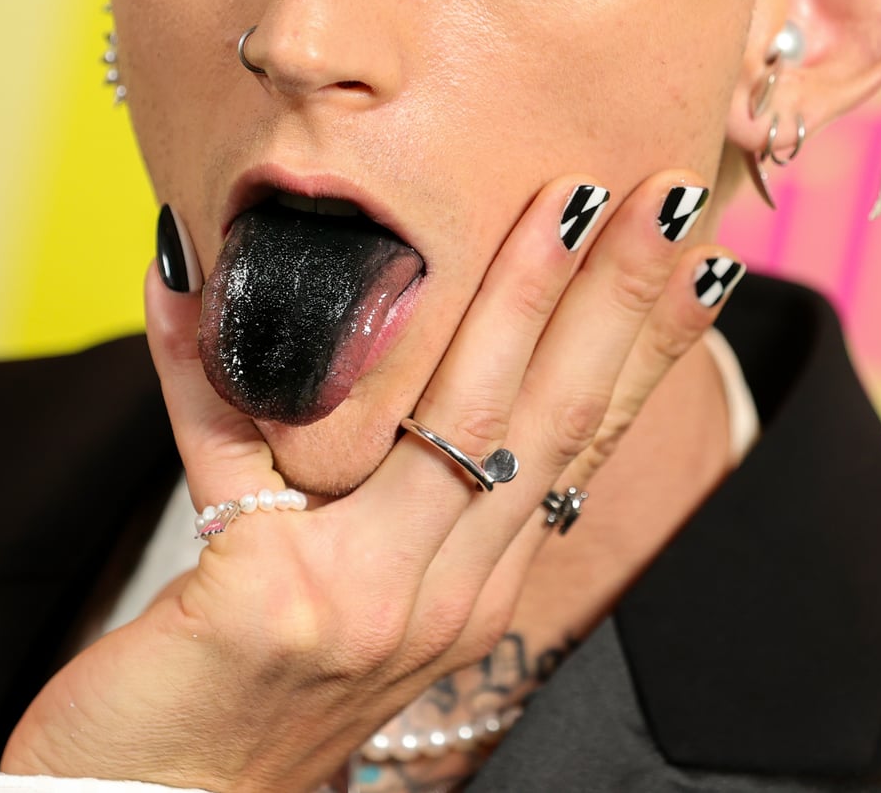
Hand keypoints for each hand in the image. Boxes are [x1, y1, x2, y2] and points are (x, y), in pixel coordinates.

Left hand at [0, 170, 745, 791]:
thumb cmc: (254, 689)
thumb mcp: (357, 584)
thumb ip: (383, 473)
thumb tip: (385, 322)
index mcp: (476, 581)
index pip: (581, 443)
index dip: (647, 347)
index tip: (701, 253)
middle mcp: (442, 594)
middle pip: (547, 420)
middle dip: (614, 296)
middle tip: (664, 190)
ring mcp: (362, 601)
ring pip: (452, 420)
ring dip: (507, 300)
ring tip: (550, 203)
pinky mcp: (260, 604)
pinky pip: (227, 445)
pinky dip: (194, 353)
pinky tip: (179, 268)